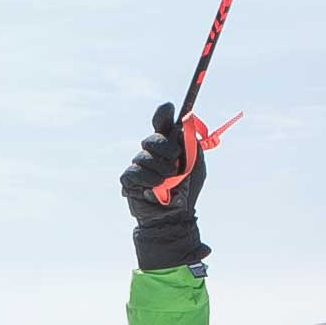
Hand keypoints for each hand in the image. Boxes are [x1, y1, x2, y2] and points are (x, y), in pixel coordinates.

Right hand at [120, 102, 208, 271]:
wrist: (175, 217)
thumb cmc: (186, 192)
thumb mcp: (196, 166)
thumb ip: (191, 145)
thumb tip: (184, 124)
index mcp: (169, 146)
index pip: (162, 124)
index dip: (163, 114)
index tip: (169, 107)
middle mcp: (152, 153)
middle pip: (153, 137)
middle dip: (166, 148)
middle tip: (175, 160)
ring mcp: (140, 165)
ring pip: (144, 155)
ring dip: (160, 169)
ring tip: (168, 181)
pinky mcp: (129, 179)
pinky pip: (135, 171)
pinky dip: (149, 179)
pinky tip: (154, 189)